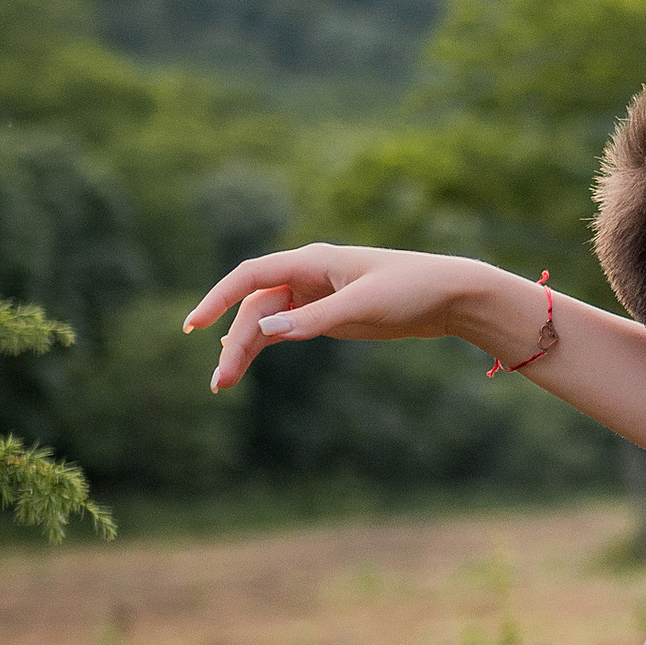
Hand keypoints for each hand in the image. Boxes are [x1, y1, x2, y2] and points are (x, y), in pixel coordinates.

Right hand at [184, 244, 515, 388]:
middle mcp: (308, 274)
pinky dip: (265, 344)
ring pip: (267, 321)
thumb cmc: (411, 290)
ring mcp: (316, 295)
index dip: (217, 298)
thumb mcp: (363, 306)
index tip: (193, 325)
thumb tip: (267, 331)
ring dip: (245, 349)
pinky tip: (244, 362)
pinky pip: (285, 328)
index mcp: (312, 261)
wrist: (451, 296)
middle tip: (219, 383)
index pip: (250, 276)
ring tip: (223, 383)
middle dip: (234, 342)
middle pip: (255, 307)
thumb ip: (315, 318)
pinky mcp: (328, 314)